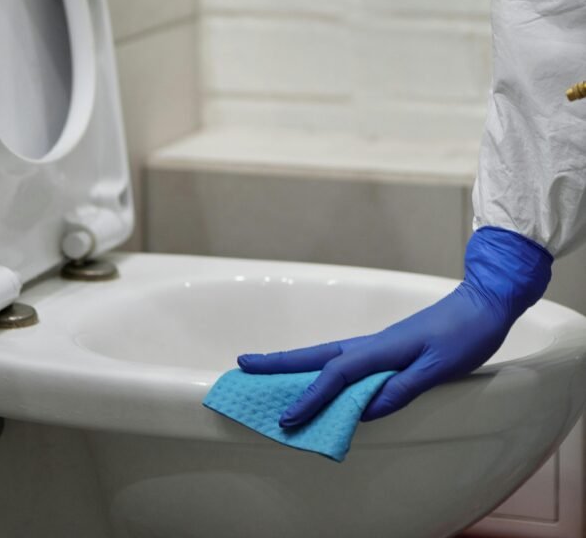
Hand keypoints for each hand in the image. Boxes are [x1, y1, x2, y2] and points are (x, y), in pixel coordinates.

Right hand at [238, 227, 551, 424]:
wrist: (482, 303)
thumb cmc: (464, 334)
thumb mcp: (439, 367)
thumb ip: (402, 387)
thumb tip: (365, 409)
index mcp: (381, 349)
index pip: (336, 376)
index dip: (311, 399)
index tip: (286, 419)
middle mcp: (372, 344)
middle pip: (316, 356)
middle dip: (278, 363)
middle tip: (242, 365)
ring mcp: (376, 345)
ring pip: (325, 356)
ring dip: (294, 365)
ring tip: (265, 371)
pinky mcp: (385, 348)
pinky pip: (342, 361)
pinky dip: (320, 369)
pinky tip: (315, 377)